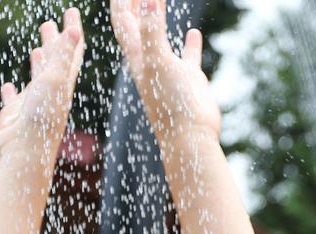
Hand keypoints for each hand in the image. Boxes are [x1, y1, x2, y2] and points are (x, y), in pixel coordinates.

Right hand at [0, 8, 86, 162]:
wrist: (26, 150)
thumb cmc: (43, 116)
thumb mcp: (55, 80)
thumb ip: (63, 55)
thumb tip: (74, 29)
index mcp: (64, 82)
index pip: (72, 51)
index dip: (73, 30)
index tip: (72, 11)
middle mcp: (51, 91)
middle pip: (54, 61)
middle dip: (54, 42)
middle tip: (49, 24)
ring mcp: (33, 102)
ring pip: (37, 78)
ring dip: (38, 63)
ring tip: (37, 49)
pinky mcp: (15, 114)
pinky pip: (13, 99)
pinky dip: (12, 91)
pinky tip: (9, 86)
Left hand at [110, 0, 221, 145]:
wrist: (190, 138)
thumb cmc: (171, 104)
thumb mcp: (158, 61)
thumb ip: (153, 29)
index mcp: (137, 57)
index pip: (123, 22)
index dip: (122, 2)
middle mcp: (149, 62)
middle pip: (136, 26)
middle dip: (134, 5)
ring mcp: (168, 70)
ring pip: (159, 39)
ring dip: (157, 20)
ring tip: (158, 1)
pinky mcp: (188, 80)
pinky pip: (187, 57)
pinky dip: (189, 44)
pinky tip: (193, 32)